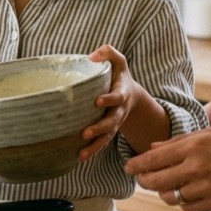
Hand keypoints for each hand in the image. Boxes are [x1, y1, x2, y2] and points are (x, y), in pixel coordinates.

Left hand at [78, 45, 137, 160]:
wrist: (131, 95)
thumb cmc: (118, 75)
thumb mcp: (118, 61)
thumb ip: (107, 53)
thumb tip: (91, 56)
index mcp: (122, 93)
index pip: (117, 97)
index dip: (109, 100)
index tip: (97, 102)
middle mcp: (120, 111)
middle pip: (111, 122)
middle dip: (99, 128)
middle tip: (84, 133)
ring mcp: (115, 123)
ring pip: (107, 137)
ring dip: (95, 146)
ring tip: (81, 155)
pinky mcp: (108, 132)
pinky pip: (102, 143)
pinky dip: (92, 151)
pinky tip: (79, 158)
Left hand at [125, 127, 210, 210]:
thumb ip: (179, 141)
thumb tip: (152, 148)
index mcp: (193, 147)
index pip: (152, 160)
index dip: (136, 165)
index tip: (129, 167)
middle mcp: (196, 168)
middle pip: (154, 181)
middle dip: (143, 181)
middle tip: (142, 178)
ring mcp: (206, 188)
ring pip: (170, 196)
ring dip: (163, 192)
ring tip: (165, 186)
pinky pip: (187, 207)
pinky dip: (182, 202)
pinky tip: (185, 193)